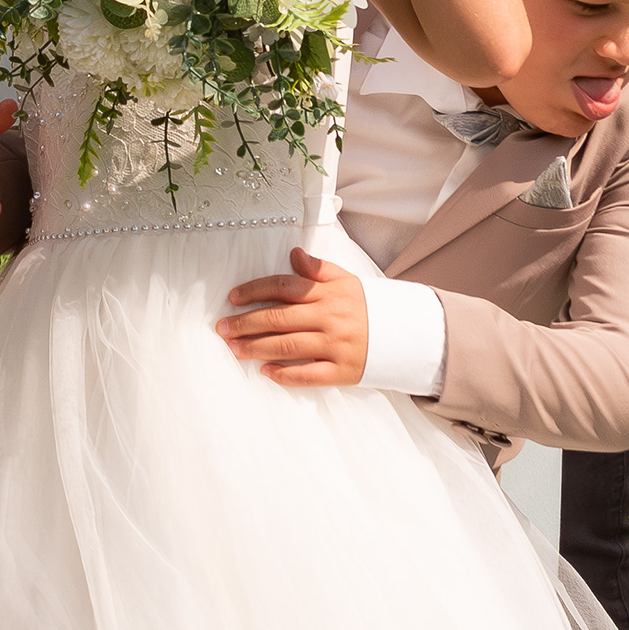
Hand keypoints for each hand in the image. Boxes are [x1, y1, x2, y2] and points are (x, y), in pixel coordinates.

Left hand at [216, 249, 370, 387]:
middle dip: (245, 323)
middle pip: (278, 318)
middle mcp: (330, 317)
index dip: (255, 290)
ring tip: (234, 349)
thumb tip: (294, 255)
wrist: (406, 336)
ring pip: (287, 346)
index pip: (284, 287)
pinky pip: (308, 374)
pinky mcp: (341, 371)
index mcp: (329, 293)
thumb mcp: (347, 281)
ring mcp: (335, 345)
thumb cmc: (369, 308)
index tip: (233, 298)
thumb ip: (319, 269)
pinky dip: (285, 374)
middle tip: (222, 328)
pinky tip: (265, 371)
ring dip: (256, 348)